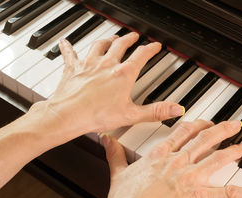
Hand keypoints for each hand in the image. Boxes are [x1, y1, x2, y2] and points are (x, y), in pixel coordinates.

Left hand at [28, 32, 183, 147]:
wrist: (69, 114)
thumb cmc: (96, 114)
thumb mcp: (131, 115)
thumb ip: (155, 111)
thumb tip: (176, 109)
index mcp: (122, 74)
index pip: (141, 56)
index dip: (150, 49)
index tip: (155, 46)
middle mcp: (106, 64)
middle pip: (120, 46)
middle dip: (129, 39)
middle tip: (133, 36)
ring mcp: (89, 64)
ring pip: (99, 45)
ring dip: (107, 40)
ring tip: (111, 38)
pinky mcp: (73, 69)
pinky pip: (70, 54)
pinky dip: (68, 48)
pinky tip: (65, 42)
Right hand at [100, 120, 241, 197]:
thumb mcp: (118, 173)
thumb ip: (114, 154)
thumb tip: (106, 140)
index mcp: (159, 156)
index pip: (181, 134)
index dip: (195, 126)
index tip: (203, 122)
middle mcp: (176, 162)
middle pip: (203, 140)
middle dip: (220, 130)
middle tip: (232, 125)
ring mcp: (189, 177)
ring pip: (216, 159)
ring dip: (232, 152)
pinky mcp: (198, 195)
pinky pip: (224, 193)